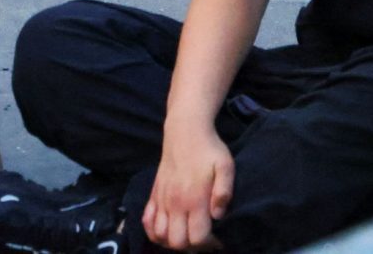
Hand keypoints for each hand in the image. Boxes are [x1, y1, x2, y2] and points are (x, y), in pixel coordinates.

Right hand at [145, 125, 235, 248]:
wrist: (184, 129)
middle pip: (177, 242)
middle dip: (191, 247)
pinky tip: (168, 228)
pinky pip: (147, 222)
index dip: (209, 245)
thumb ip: (224, 192)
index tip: (218, 239)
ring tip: (186, 234)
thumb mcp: (225, 166)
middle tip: (203, 238)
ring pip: (160, 236)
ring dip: (172, 242)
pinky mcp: (154, 193)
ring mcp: (161, 199)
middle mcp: (175, 203)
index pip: (197, 238)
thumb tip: (218, 215)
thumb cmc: (209, 149)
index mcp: (194, 199)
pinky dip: (155, 231)